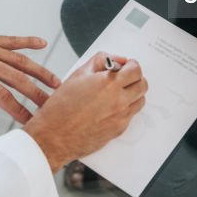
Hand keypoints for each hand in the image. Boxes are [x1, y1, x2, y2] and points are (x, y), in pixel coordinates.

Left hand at [0, 0, 59, 139]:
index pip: (1, 95)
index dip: (18, 110)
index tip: (30, 120)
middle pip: (17, 78)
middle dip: (37, 93)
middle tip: (52, 104)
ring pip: (19, 59)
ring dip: (39, 70)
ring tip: (56, 81)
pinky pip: (10, 40)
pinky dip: (27, 41)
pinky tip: (41, 43)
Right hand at [24, 54, 146, 171]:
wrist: (54, 136)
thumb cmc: (61, 107)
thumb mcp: (78, 74)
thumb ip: (100, 61)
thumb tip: (116, 61)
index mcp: (109, 83)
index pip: (136, 70)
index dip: (132, 65)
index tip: (126, 65)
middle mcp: (119, 100)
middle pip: (143, 85)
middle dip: (135, 78)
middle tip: (124, 77)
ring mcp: (121, 117)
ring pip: (140, 101)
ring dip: (133, 94)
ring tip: (117, 93)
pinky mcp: (119, 130)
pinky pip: (131, 115)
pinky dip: (125, 108)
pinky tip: (109, 107)